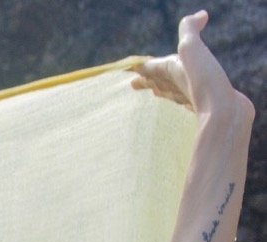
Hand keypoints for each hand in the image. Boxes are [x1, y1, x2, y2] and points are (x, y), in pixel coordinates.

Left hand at [127, 11, 253, 120]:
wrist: (223, 115)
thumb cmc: (202, 82)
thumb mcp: (191, 49)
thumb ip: (189, 30)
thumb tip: (200, 15)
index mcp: (169, 73)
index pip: (149, 67)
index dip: (139, 66)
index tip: (128, 68)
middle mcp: (176, 86)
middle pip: (157, 82)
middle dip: (146, 80)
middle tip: (134, 83)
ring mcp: (190, 97)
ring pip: (172, 92)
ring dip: (163, 90)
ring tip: (157, 92)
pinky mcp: (205, 105)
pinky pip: (189, 100)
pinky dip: (185, 97)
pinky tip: (188, 101)